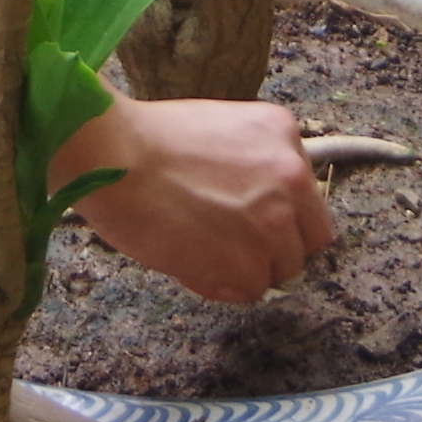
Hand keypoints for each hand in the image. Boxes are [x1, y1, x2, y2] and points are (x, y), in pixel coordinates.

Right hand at [66, 95, 338, 304]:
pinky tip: (189, 261)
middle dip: (275, 249)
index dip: (282, 218)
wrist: (114, 157)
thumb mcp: (217, 131)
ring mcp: (275, 223)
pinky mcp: (251, 263)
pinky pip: (248, 291)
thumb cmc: (144, 142)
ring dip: (245, 269)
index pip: (308, 196)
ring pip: (280, 271)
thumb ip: (249, 165)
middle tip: (232, 246)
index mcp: (282, 133)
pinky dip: (221, 285)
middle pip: (307, 240)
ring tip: (199, 251)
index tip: (254, 223)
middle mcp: (292, 176)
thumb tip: (255, 211)